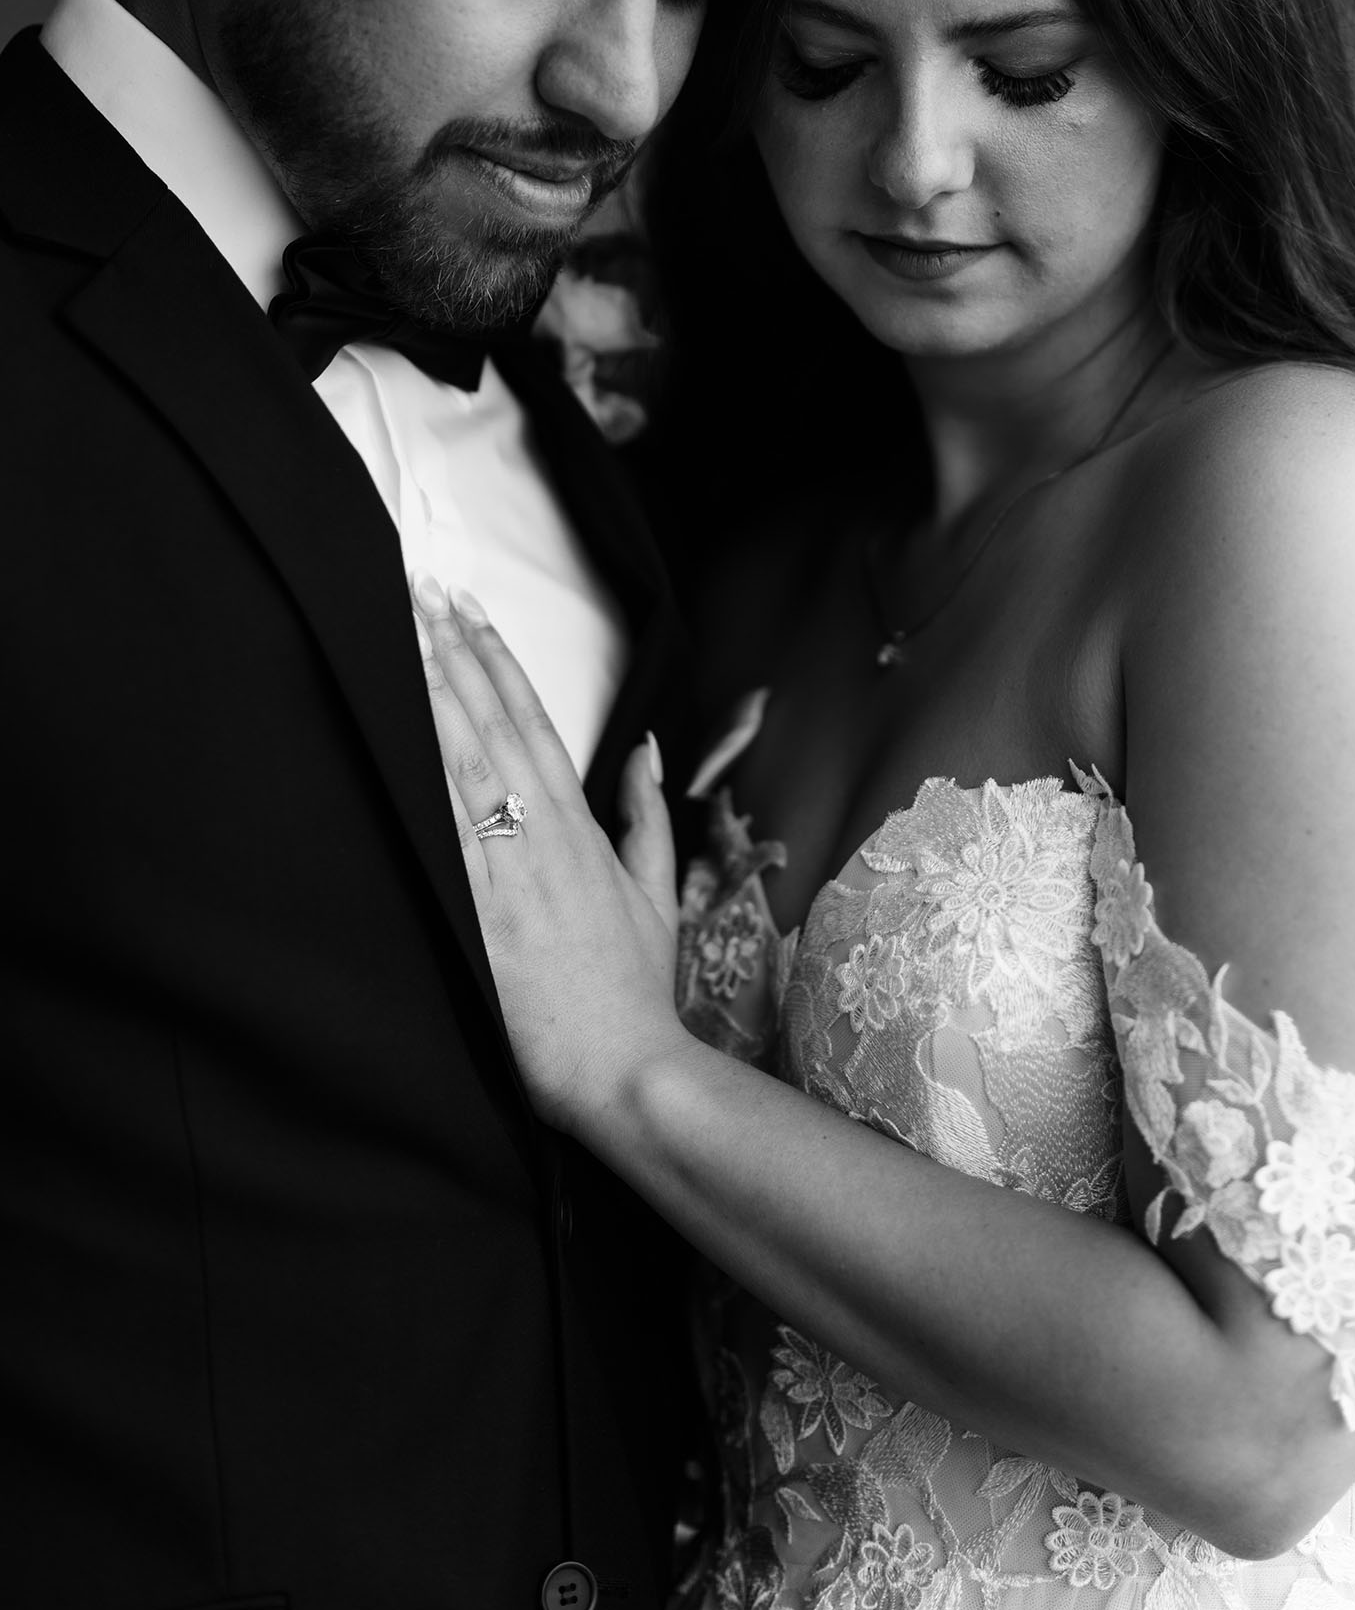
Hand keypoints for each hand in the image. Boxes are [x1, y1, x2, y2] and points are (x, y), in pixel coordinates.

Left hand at [412, 576, 683, 1129]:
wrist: (622, 1067)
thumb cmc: (633, 989)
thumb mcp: (656, 893)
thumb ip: (645, 815)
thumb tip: (647, 749)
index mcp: (581, 827)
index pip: (535, 720)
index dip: (498, 660)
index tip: (468, 609)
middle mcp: (543, 837)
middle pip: (490, 725)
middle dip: (451, 654)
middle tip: (416, 592)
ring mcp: (509, 874)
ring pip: (463, 764)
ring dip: (431, 696)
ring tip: (398, 638)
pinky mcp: (479, 917)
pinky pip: (442, 836)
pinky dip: (419, 781)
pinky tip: (393, 739)